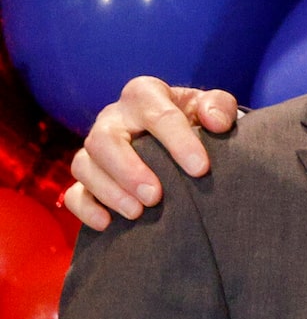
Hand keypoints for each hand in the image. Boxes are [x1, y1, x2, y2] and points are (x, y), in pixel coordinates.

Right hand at [63, 79, 238, 229]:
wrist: (180, 138)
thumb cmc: (197, 121)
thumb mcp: (212, 106)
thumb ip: (219, 106)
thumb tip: (217, 123)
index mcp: (144, 96)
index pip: (157, 114)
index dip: (178, 141)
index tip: (200, 169)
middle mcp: (113, 119)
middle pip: (105, 139)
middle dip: (128, 170)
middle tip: (155, 196)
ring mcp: (95, 149)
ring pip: (84, 165)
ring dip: (109, 191)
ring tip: (137, 213)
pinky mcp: (88, 177)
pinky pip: (74, 192)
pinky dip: (86, 208)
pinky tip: (107, 223)